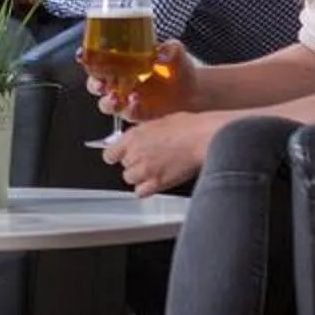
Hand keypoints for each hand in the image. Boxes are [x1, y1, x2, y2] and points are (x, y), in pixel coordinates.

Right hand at [87, 41, 196, 121]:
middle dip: (93, 83)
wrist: (193, 90)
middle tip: (100, 83)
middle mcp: (119, 81)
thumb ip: (169, 49)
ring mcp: (125, 98)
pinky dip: (128, 109)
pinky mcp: (135, 113)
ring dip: (107, 101)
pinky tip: (135, 102)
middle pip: (94, 83)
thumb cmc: (178, 67)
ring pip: (105, 103)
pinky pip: (126, 114)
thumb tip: (161, 52)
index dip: (85, 57)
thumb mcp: (174, 51)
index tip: (82, 55)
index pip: (96, 59)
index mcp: (121, 61)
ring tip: (116, 97)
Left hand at [101, 110, 220, 197]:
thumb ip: (144, 133)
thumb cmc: (189, 127)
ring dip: (140, 177)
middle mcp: (135, 153)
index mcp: (134, 136)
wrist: (204, 138)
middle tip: (149, 160)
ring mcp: (145, 169)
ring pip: (130, 179)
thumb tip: (139, 138)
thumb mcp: (160, 122)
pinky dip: (147, 189)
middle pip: (123, 166)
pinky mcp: (157, 183)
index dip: (117, 156)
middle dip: (134, 164)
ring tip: (154, 171)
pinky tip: (156, 182)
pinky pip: (141, 192)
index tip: (122, 156)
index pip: (110, 153)